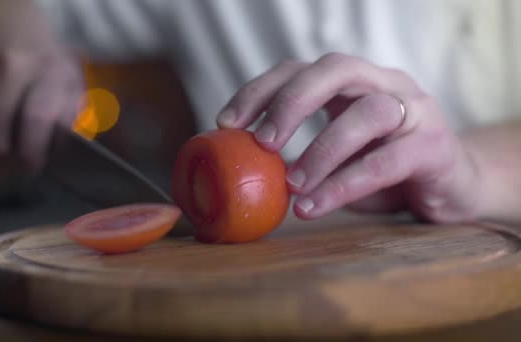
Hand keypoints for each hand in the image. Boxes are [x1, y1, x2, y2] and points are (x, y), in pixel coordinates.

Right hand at [0, 0, 83, 168]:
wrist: (8, 21)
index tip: (36, 163)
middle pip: (0, 129)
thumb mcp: (71, 81)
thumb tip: (60, 150)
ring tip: (10, 143)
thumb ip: (71, 115)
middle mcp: (12, 67)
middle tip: (21, 158)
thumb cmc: (48, 59)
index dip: (35, 148)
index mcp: (49, 70)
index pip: (37, 117)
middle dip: (11, 153)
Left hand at [217, 53, 479, 222]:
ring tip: (292, 185)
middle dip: (291, 102)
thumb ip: (298, 152)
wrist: (454, 186)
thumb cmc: (384, 167)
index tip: (226, 122)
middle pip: (335, 69)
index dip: (260, 90)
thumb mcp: (337, 154)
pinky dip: (344, 184)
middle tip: (261, 142)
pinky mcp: (435, 146)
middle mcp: (384, 84)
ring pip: (366, 114)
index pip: (300, 69)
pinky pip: (386, 162)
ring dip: (321, 150)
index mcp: (352, 82)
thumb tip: (239, 168)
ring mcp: (415, 110)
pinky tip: (315, 205)